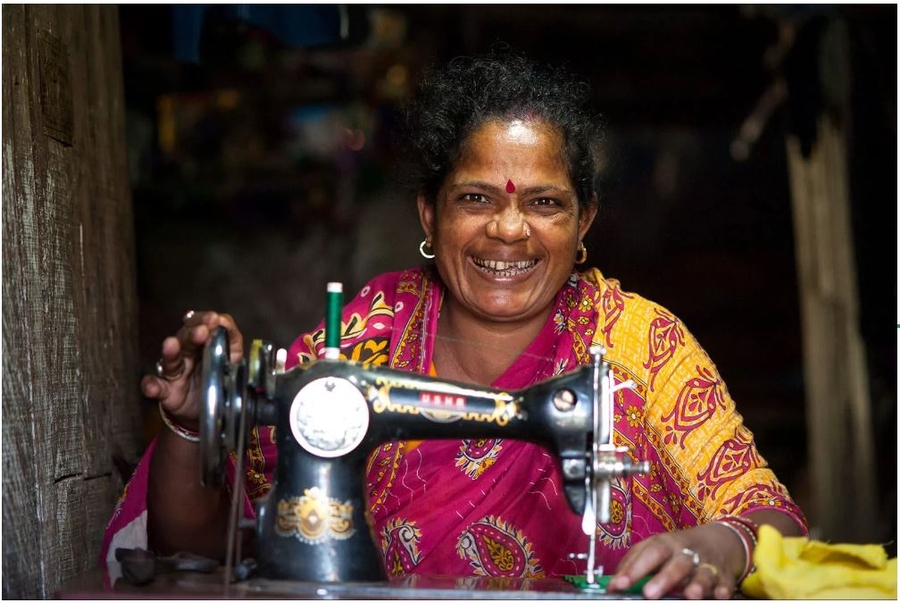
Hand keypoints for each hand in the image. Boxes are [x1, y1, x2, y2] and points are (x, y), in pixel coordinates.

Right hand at [141, 310, 243, 428]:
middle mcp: (185, 354)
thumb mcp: (230, 358)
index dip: (205, 321)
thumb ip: (231, 341)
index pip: (201, 326)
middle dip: (193, 333)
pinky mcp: (166, 392)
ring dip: (170, 352)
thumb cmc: (216, 376)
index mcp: (201, 344)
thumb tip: (228, 325)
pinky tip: (150, 386)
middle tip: (202, 330)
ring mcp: (174, 373)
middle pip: (185, 340)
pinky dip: (151, 386)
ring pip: (170, 360)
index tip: (214, 318)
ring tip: (170, 344)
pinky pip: (156, 388)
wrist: (206, 406)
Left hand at [606, 523, 739, 599]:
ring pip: (704, 573)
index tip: (619, 584)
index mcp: (666, 543)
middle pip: (677, 563)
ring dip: (698, 584)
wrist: (718, 540)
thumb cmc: (677, 548)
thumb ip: (632, 563)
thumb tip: (613, 584)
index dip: (634, 569)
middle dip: (664, 579)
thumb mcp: (653, 547)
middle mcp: (687, 552)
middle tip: (650, 594)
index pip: (649, 553)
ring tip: (691, 595)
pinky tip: (719, 595)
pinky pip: (725, 583)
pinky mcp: (725, 576)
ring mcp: (708, 564)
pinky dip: (723, 589)